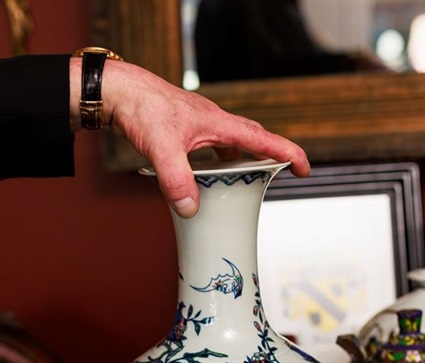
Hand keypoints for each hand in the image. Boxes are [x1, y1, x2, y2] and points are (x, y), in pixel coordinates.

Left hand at [71, 57, 309, 217]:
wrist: (119, 92)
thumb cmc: (142, 109)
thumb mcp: (162, 149)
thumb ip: (177, 180)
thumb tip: (191, 209)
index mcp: (219, 123)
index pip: (263, 139)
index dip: (287, 154)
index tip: (304, 169)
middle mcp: (214, 122)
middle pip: (252, 139)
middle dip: (270, 157)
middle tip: (283, 174)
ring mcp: (199, 125)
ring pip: (230, 144)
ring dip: (240, 162)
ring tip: (243, 183)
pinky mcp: (183, 129)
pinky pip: (209, 148)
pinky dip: (214, 162)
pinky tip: (203, 176)